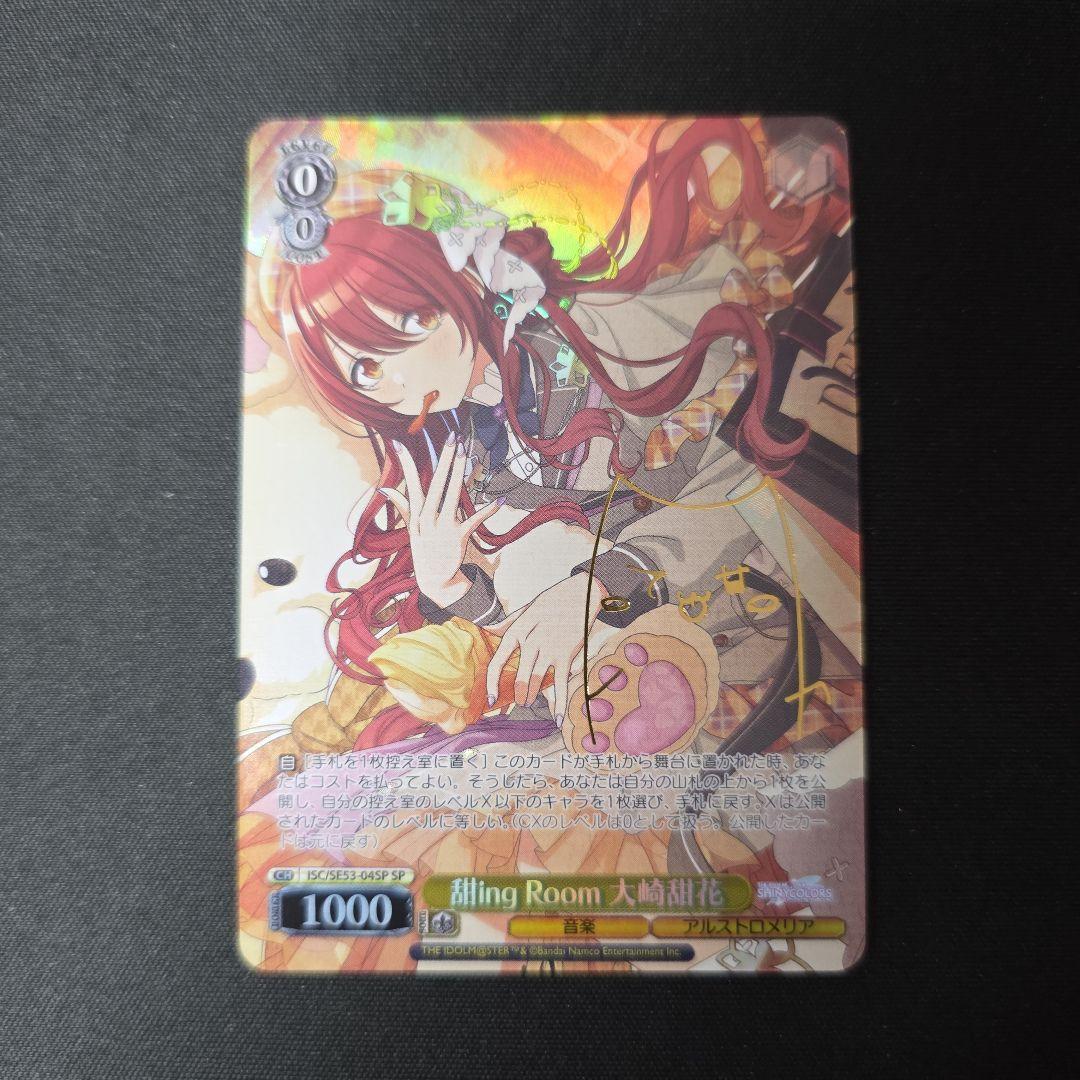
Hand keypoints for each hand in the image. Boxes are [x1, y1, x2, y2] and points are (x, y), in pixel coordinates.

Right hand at [380, 436, 503, 608]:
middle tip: (452, 438)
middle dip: (444, 459)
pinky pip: (475, 520)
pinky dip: (488, 511)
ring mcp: (443, 527)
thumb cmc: (424, 550)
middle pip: (436, 483)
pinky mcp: (459, 537)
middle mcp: (428, 518)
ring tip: (467, 453)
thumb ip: (402, 505)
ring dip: (460, 472)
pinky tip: (500, 501)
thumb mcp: (411, 528)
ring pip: (452, 495)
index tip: (398, 442)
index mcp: (417, 514)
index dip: (405, 464)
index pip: (410, 483)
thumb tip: (383, 488)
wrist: (434, 580)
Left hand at [486, 573, 607, 722]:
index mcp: (518, 630)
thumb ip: (506, 623)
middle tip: (519, 701)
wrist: (582, 593)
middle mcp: (531, 640)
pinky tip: (558, 719)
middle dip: (518, 694)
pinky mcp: (567, 653)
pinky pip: (561, 683)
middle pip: (519, 676)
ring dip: (532, 696)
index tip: (490, 699)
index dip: (492, 683)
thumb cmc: (552, 601)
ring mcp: (549, 647)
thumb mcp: (525, 609)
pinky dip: (560, 703)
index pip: (498, 660)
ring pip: (536, 681)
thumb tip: (486, 630)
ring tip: (529, 702)